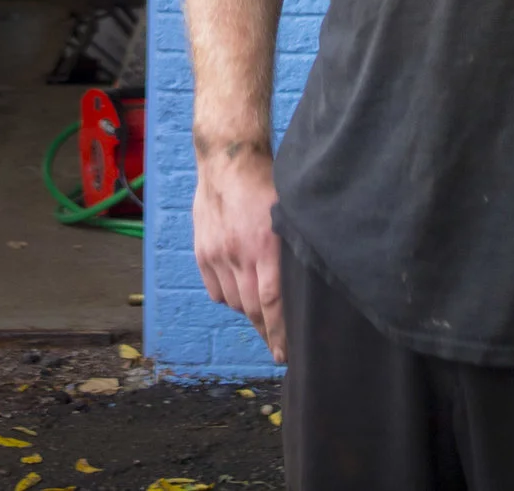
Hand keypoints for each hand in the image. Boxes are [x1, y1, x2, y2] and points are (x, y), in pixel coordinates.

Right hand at [192, 142, 284, 360]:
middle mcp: (238, 253)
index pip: (273, 302)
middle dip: (267, 333)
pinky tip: (241, 291)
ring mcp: (216, 254)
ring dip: (249, 313)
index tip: (286, 354)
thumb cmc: (266, 183)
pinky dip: (229, 297)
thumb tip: (311, 283)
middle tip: (279, 349)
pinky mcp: (202, 252)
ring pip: (234, 302)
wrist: (227, 159)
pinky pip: (217, 291)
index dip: (280, 333)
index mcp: (265, 245)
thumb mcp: (288, 213)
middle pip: (253, 308)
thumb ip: (293, 247)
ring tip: (262, 317)